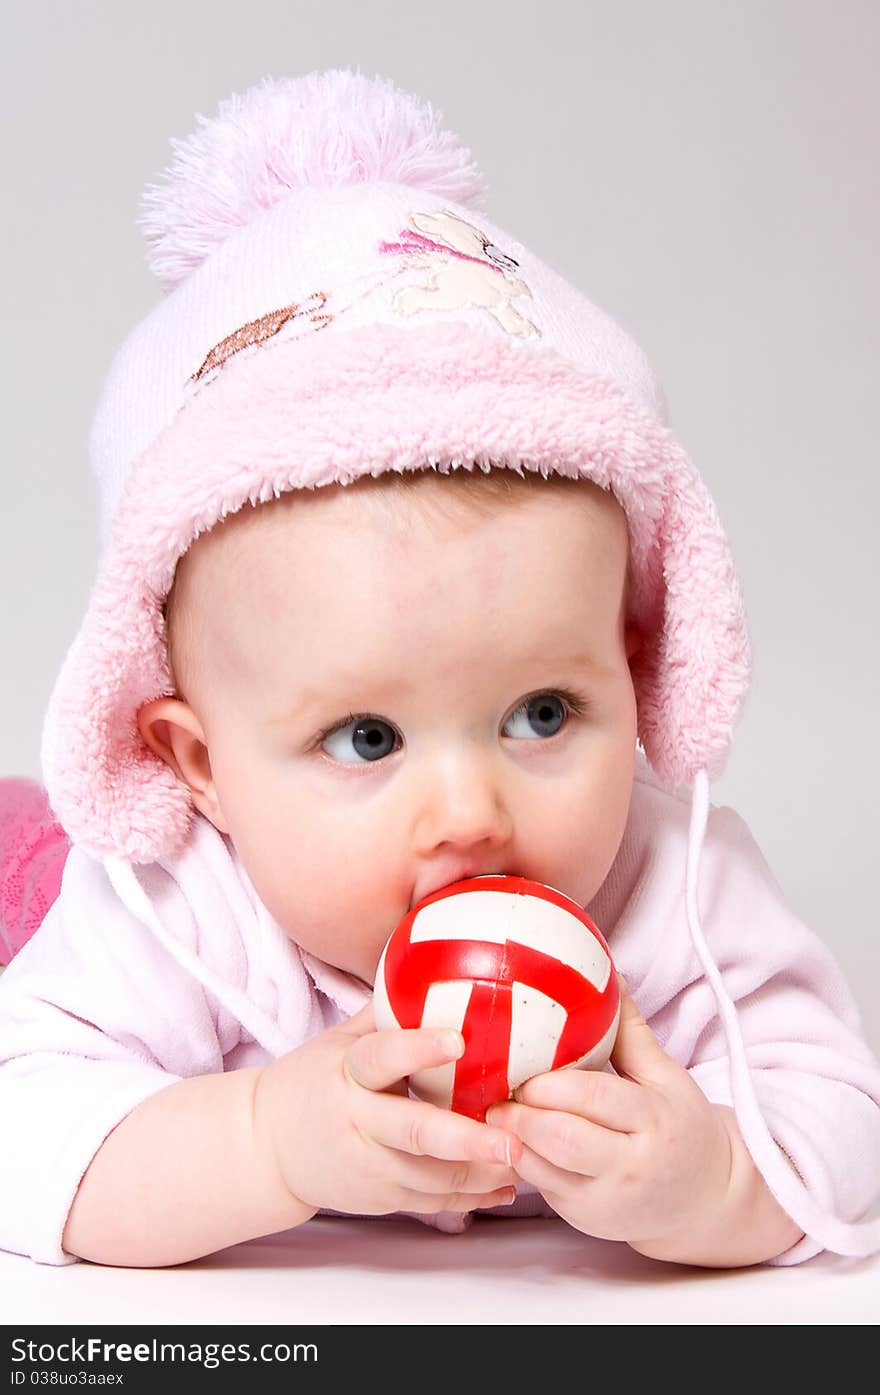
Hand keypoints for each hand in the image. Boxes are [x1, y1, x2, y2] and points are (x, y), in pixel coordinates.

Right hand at [252, 1002, 521, 1217]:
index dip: (418, 1049)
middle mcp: (358, 1122)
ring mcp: (369, 1166)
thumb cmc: (312, 1081)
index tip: (458, 1040)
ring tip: (526, 1160)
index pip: (382, 1058)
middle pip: (414, 1134)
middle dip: (465, 1140)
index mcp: (347, 1074)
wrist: (266, 1147)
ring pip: (430, 1177)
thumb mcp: (338, 1041)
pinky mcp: (379, 1196)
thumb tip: (435, 966)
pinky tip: (505, 1185)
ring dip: (480, 1174)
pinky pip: (429, 1202)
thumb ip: (386, 1015)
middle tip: (511, 1141)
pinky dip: (470, 1198)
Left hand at [485, 976, 732, 1252]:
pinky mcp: (586, 1218)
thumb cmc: (681, 1127)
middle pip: (563, 1138)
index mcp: (654, 1119)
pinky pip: (541, 1188)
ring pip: (543, 1170)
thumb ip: (630, 1030)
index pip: (594, 1097)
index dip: (550, 1083)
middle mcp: (631, 1164)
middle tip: (495, 1087)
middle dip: (522, 1112)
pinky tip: (503, 1137)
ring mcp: (606, 1199)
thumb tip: (607, 973)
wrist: (706, 1199)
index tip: (520, 1062)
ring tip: (490, 1110)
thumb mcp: (667, 1075)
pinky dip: (518, 1160)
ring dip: (510, 1138)